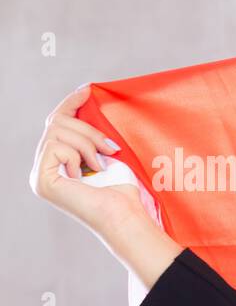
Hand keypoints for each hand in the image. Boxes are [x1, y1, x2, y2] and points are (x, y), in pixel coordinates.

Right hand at [29, 85, 148, 237]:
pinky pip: (55, 146)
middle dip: (87, 130)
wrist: (125, 215)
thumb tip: (88, 100)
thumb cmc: (122, 190)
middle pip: (56, 123)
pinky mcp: (42, 180)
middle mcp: (44, 167)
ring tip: (102, 164)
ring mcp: (40, 174)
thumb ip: (91, 133)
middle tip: (110, 148)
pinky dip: (77, 155)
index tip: (88, 90)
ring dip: (87, 144)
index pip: (56, 122)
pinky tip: (88, 173)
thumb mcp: (106, 152)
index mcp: (57, 160)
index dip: (70, 103)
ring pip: (57, 132)